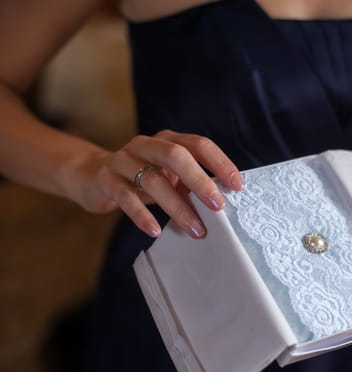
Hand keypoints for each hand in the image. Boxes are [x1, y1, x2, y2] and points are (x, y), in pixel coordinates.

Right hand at [71, 130, 242, 237]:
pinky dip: (142, 215)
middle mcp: (145, 145)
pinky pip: (125, 197)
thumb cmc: (142, 177)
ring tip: (195, 230)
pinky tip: (155, 230)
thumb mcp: (168, 175)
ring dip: (177, 207)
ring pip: (153, 180)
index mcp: (167, 139)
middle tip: (218, 206)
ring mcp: (123, 161)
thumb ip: (190, 182)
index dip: (219, 162)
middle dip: (200, 181)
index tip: (237, 185)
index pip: (198, 144)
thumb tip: (222, 202)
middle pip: (176, 155)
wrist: (92, 176)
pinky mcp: (106, 180)